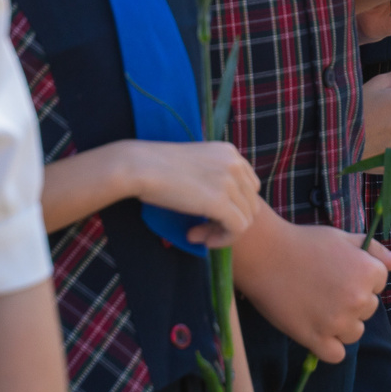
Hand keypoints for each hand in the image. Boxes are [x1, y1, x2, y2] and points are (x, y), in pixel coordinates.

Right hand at [121, 141, 262, 243]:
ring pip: (246, 219)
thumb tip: (223, 205)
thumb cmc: (157, 166)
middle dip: (228, 221)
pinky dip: (222, 239)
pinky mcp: (220, 201)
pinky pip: (237, 229)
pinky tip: (199, 239)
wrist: (140, 166)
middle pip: (251, 204)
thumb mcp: (195, 163)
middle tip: (200, 230)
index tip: (208, 215)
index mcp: (230, 152)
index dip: (233, 205)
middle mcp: (235, 163)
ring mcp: (230, 182)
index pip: (249, 186)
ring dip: (222, 232)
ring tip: (195, 234)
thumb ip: (214, 176)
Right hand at [230, 216, 390, 362]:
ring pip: (354, 333)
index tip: (336, 271)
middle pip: (368, 310)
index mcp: (368, 272)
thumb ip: (375, 251)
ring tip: (317, 305)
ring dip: (341, 324)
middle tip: (324, 287)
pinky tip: (315, 328)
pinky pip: (336, 354)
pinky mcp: (316, 339)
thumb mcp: (343, 238)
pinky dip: (329, 346)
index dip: (358, 277)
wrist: (265, 255)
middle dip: (351, 301)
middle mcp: (358, 299)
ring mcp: (338, 321)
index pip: (379, 285)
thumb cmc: (305, 242)